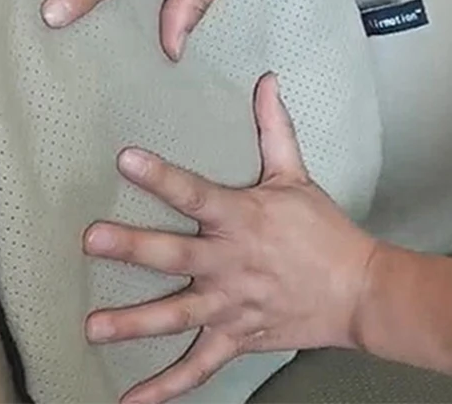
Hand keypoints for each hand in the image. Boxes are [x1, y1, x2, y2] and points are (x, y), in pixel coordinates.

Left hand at [81, 73, 377, 403]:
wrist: (359, 291)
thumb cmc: (323, 230)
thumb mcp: (296, 174)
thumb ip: (274, 127)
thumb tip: (266, 80)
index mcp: (242, 218)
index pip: (195, 192)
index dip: (160, 175)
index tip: (126, 159)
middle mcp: (231, 263)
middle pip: (175, 255)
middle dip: (132, 248)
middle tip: (92, 240)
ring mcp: (232, 306)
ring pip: (177, 315)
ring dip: (134, 322)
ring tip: (94, 327)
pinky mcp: (237, 338)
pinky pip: (199, 368)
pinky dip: (166, 388)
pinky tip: (132, 401)